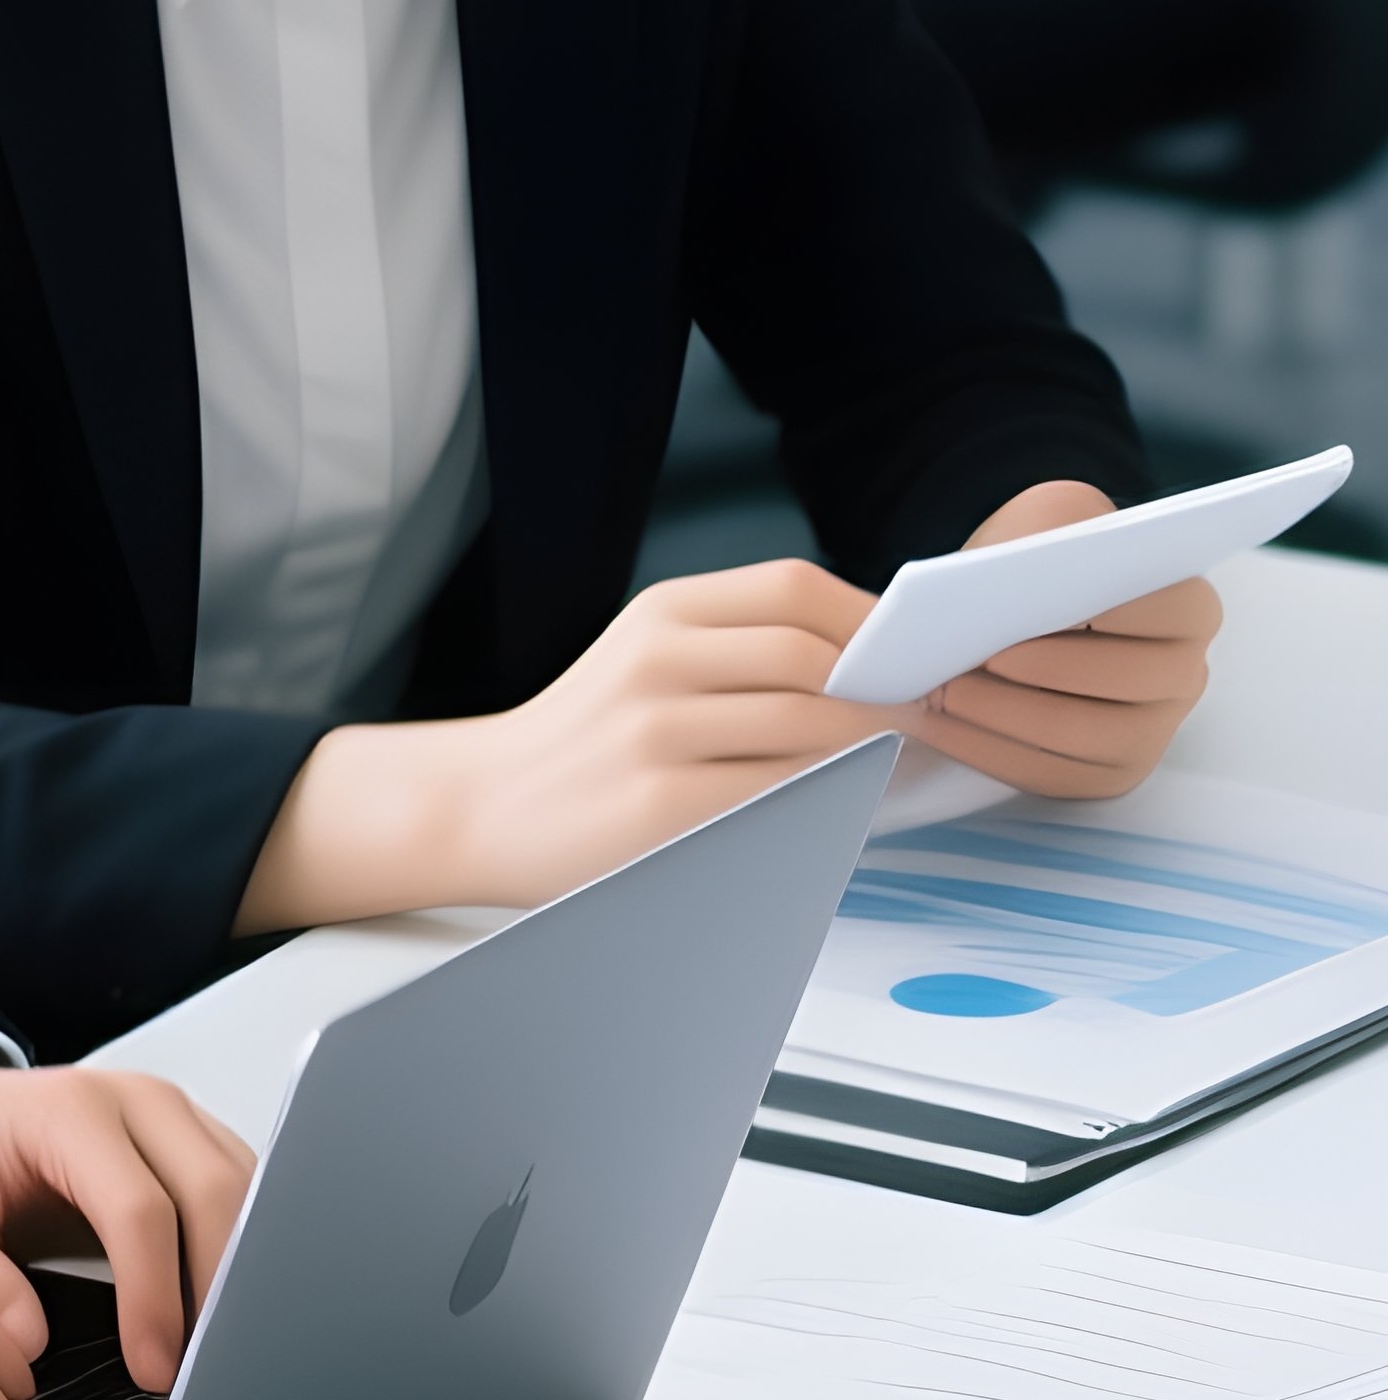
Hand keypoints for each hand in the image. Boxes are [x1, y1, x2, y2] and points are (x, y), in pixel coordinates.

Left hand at [0, 1042, 255, 1391]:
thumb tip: (27, 1345)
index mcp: (70, 1110)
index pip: (139, 1208)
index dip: (154, 1297)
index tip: (153, 1372)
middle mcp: (138, 1100)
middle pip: (214, 1191)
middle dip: (218, 1288)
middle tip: (200, 1377)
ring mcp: (173, 1116)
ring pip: (244, 1190)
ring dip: (238, 1271)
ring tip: (213, 1356)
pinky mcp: (189, 1141)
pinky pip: (241, 1194)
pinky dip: (239, 1252)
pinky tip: (215, 1315)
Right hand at [237, 559, 898, 925]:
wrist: (477, 807)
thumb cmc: (579, 741)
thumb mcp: (642, 659)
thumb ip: (733, 649)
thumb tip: (863, 661)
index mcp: (660, 613)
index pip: (794, 591)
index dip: (869, 621)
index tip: (906, 652)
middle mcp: (656, 662)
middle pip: (810, 656)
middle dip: (884, 686)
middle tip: (922, 711)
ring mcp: (654, 736)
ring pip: (803, 726)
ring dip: (865, 743)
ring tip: (891, 755)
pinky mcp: (656, 809)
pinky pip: (774, 794)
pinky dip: (824, 794)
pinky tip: (841, 799)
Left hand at [909, 480, 1222, 796]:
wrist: (1008, 621)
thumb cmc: (1035, 571)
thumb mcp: (1045, 523)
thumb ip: (1047, 532)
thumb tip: (1013, 573)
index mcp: (1187, 608)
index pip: (1170, 609)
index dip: (1105, 611)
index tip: (1037, 608)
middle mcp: (1181, 675)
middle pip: (1126, 678)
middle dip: (1044, 669)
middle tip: (976, 657)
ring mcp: (1149, 734)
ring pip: (1081, 734)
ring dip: (1003, 714)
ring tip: (941, 692)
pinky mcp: (1103, 777)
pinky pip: (1046, 774)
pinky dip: (982, 748)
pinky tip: (935, 725)